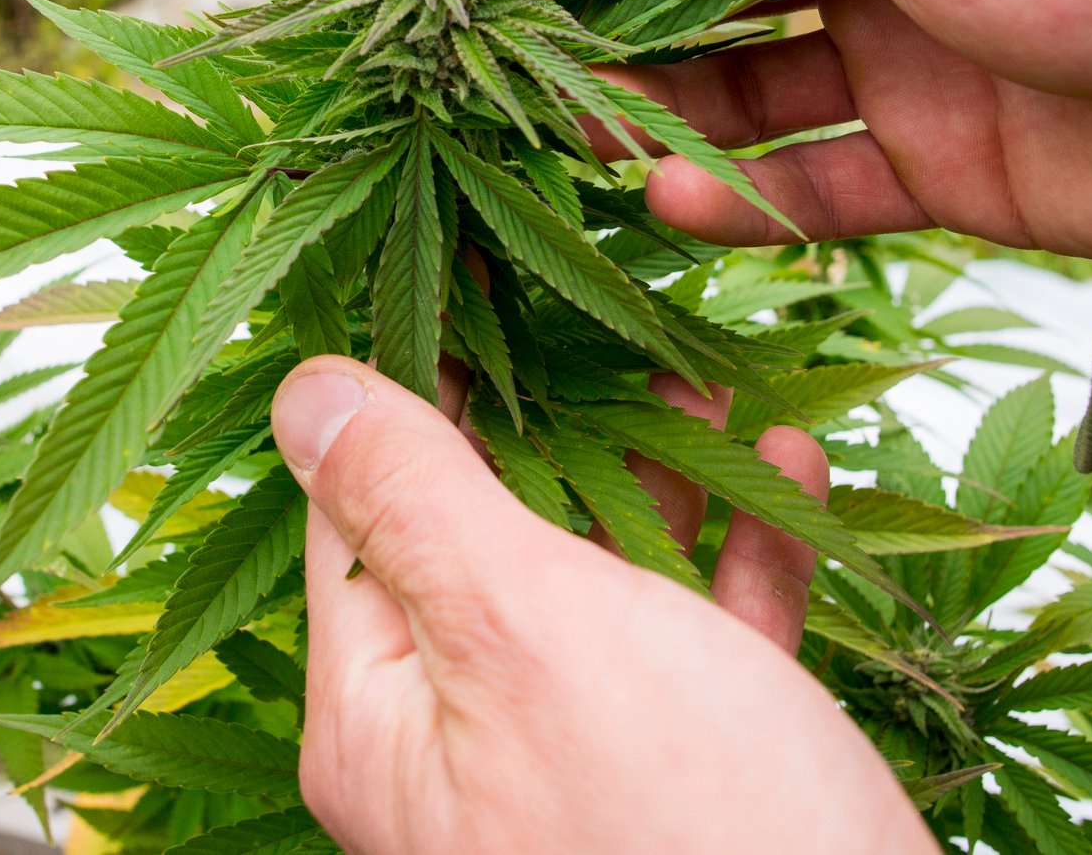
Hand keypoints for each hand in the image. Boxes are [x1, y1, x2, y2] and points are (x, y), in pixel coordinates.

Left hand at [271, 355, 936, 854]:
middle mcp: (465, 748)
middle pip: (489, 542)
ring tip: (710, 380)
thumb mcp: (529, 628)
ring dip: (659, 479)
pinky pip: (697, 644)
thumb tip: (305, 392)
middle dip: (557, 428)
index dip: (407, 399)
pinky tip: (786, 474)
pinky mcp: (687, 780)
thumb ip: (415, 500)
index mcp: (387, 717)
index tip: (464, 290)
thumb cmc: (689, 828)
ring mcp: (579, 767)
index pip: (358, 519)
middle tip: (607, 322)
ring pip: (601, 585)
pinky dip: (736, 558)